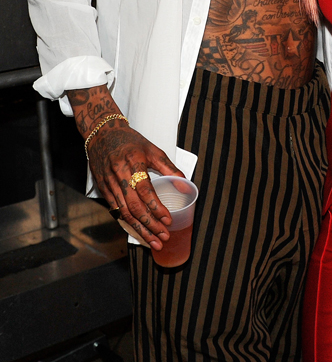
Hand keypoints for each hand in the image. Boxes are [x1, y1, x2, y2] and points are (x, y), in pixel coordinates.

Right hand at [69, 86, 183, 248]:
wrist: (102, 135)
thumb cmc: (130, 141)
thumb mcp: (153, 150)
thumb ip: (169, 168)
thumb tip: (185, 185)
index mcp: (134, 162)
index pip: (146, 190)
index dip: (157, 207)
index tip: (168, 219)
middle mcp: (119, 175)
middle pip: (135, 206)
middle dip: (150, 225)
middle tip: (163, 236)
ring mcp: (109, 184)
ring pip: (124, 213)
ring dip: (140, 229)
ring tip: (153, 241)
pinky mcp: (103, 190)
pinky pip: (116, 211)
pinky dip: (128, 223)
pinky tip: (138, 231)